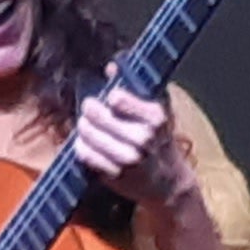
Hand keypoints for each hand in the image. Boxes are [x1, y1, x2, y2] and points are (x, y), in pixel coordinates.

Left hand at [71, 84, 195, 210]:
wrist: (167, 182)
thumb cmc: (160, 140)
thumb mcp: (156, 111)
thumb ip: (136, 88)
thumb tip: (111, 67)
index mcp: (155, 118)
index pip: (117, 98)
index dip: (111, 97)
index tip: (111, 99)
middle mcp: (143, 138)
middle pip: (98, 114)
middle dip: (90, 109)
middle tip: (90, 108)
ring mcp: (128, 158)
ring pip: (88, 133)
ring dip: (84, 127)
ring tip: (87, 125)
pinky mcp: (114, 174)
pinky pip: (85, 154)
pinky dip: (82, 146)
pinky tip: (87, 143)